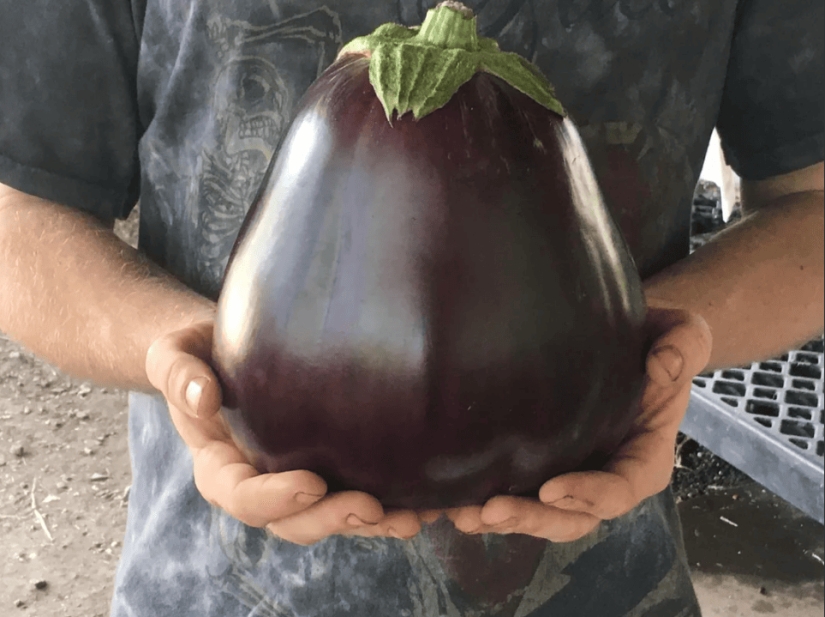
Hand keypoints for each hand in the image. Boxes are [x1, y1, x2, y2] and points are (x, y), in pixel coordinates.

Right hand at [145, 320, 420, 544]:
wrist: (222, 352)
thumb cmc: (196, 354)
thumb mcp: (174, 355)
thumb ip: (179, 374)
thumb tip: (202, 397)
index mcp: (219, 468)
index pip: (242, 495)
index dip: (274, 498)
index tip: (311, 484)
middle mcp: (259, 485)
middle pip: (292, 520)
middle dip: (331, 519)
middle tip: (371, 508)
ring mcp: (293, 480)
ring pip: (330, 517)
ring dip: (370, 523)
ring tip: (411, 518)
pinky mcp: (325, 467)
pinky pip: (354, 494)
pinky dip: (387, 503)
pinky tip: (425, 500)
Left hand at [421, 302, 711, 540]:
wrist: (619, 337)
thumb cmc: (652, 338)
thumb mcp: (680, 334)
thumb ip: (683, 346)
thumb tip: (662, 369)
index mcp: (644, 456)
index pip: (623, 488)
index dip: (590, 495)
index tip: (552, 489)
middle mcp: (605, 474)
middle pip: (574, 516)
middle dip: (533, 520)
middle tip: (491, 512)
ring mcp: (571, 473)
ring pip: (540, 514)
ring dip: (503, 518)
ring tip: (464, 514)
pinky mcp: (540, 463)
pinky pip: (516, 490)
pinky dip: (485, 500)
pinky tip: (450, 500)